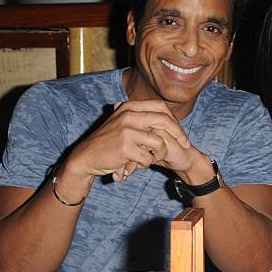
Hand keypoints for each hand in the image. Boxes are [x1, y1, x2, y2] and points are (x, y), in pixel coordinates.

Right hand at [67, 99, 194, 180]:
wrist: (86, 156)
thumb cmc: (107, 141)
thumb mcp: (121, 121)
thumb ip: (140, 116)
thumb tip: (166, 113)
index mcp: (130, 107)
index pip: (161, 107)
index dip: (174, 119)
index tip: (181, 132)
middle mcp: (129, 115)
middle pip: (165, 121)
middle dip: (179, 134)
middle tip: (185, 146)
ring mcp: (127, 131)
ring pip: (159, 143)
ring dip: (158, 154)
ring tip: (149, 158)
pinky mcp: (125, 147)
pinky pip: (148, 158)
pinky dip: (146, 164)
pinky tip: (136, 164)